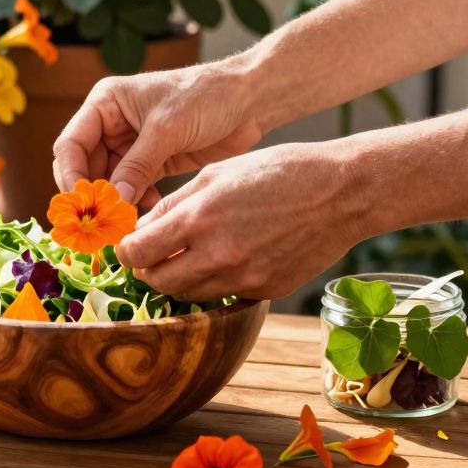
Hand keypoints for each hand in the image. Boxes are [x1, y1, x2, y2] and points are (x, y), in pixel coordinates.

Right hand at [52, 59, 264, 206]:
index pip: (71, 144)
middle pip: (84, 167)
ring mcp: (131, 145)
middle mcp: (111, 124)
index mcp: (105, 104)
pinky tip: (147, 210)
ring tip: (123, 222)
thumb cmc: (206, 97)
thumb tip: (113, 202)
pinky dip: (134, 202)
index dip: (71, 175)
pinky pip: (131, 189)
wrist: (250, 100)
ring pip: (107, 182)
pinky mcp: (152, 163)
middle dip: (90, 195)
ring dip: (113, 203)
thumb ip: (137, 165)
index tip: (82, 204)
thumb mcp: (167, 129)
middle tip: (100, 223)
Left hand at [115, 142, 370, 300]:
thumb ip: (174, 204)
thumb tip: (141, 229)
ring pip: (189, 294)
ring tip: (188, 255)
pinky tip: (225, 258)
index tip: (128, 246)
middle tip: (153, 254)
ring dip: (179, 278)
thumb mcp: (216, 173)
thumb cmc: (277, 171)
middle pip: (159, 282)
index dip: (127, 251)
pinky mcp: (265, 290)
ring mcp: (244, 277)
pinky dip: (215, 282)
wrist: (341, 193)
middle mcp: (218, 255)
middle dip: (149, 269)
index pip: (139, 252)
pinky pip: (223, 295)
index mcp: (200, 218)